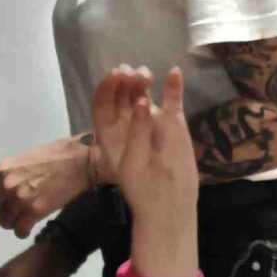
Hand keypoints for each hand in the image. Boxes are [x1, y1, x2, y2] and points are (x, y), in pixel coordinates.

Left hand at [0, 134, 94, 236]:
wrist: (78, 161)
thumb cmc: (54, 156)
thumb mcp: (23, 160)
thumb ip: (8, 175)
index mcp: (1, 169)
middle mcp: (6, 184)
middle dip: (3, 214)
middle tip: (14, 214)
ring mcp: (19, 198)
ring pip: (6, 223)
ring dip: (13, 224)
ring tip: (23, 220)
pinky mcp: (34, 211)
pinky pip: (19, 231)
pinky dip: (23, 232)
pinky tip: (28, 228)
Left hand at [92, 65, 194, 238]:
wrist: (169, 203)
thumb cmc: (143, 188)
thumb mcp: (133, 164)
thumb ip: (137, 133)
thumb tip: (144, 102)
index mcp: (109, 131)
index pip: (103, 103)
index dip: (107, 87)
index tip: (116, 77)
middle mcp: (126, 120)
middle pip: (121, 92)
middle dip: (123, 79)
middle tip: (131, 74)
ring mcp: (149, 117)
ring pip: (142, 91)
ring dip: (141, 78)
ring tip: (146, 76)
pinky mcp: (172, 120)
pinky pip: (172, 99)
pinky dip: (173, 85)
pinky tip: (174, 73)